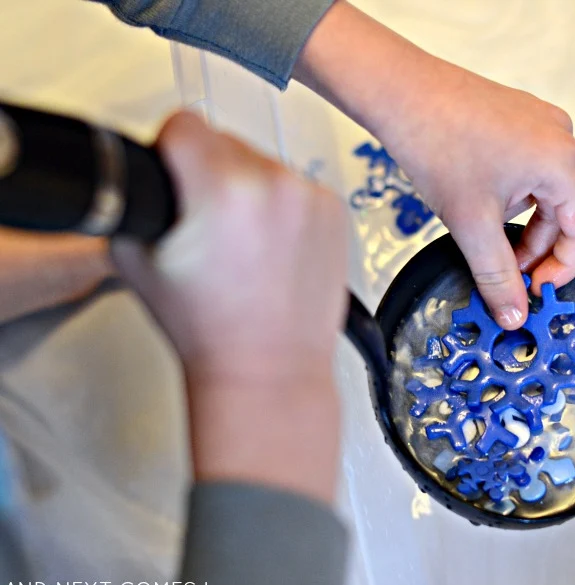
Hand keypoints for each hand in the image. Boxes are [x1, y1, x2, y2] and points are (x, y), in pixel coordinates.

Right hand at [112, 112, 347, 502]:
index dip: (168, 151)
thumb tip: (145, 171)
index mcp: (222, 190)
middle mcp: (274, 186)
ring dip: (250, 190)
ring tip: (245, 245)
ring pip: (263, 163)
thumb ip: (135, 200)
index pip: (184, 123)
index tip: (173, 174)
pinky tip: (273, 250)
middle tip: (209, 226)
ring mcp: (311, 198)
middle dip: (210, 173)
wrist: (270, 368)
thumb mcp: (135, 261)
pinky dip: (284, 208)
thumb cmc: (211, 329)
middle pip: (226, 141)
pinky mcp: (336, 212)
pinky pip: (297, 187)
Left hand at [295, 1, 574, 329]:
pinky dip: (510, 197)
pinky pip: (528, 171)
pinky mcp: (517, 120)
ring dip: (520, 225)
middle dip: (536, 249)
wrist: (398, 91)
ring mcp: (539, 125)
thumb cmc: (435, 139)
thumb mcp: (471, 223)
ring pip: (544, 194)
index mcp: (561, 160)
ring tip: (482, 234)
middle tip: (507, 275)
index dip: (563, 268)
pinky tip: (478, 203)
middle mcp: (559, 137)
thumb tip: (513, 311)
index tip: (537, 290)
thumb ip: (497, 275)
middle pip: (565, 212)